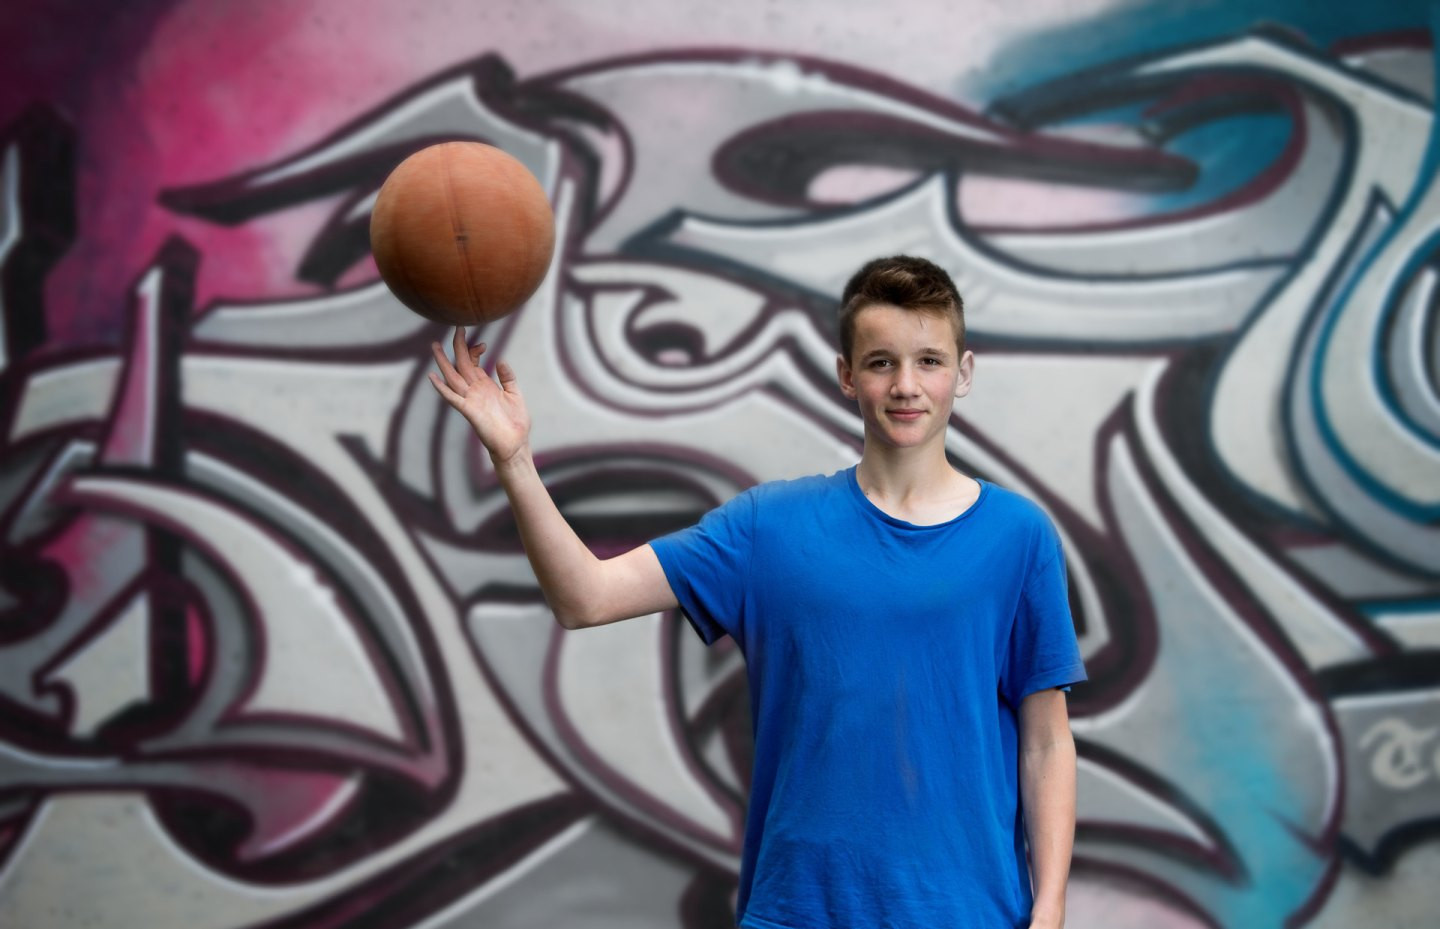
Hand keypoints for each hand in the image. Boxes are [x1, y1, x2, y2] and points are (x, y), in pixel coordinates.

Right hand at [428, 326, 531, 466]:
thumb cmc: (515, 422)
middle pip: (461, 365)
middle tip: (456, 328)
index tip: (482, 344)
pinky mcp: (469, 411)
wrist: (515, 444)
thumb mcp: (514, 394)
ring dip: (443, 363)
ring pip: (453, 378)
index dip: (475, 351)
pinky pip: (453, 398)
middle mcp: (475, 390)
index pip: (474, 363)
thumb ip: (507, 378)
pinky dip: (442, 388)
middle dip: (458, 347)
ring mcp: (470, 400)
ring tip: (435, 347)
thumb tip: (500, 360)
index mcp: (485, 385)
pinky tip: (432, 377)